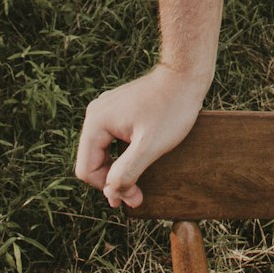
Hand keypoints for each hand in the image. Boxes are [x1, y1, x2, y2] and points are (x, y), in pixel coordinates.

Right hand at [74, 64, 207, 208]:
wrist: (186, 74)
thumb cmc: (171, 108)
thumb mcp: (150, 146)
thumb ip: (126, 172)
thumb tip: (111, 194)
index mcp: (96, 123)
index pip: (86, 170)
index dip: (108, 189)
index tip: (133, 198)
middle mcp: (95, 114)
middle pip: (92, 160)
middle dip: (112, 180)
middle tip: (137, 197)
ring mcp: (107, 109)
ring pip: (103, 150)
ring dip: (118, 168)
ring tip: (138, 182)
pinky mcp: (119, 108)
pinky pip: (112, 138)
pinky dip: (123, 154)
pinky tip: (139, 161)